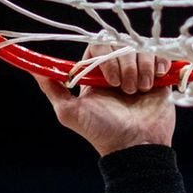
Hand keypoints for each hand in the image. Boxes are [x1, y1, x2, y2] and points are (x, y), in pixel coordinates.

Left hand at [33, 45, 175, 154]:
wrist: (136, 147)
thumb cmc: (103, 133)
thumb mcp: (70, 113)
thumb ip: (52, 89)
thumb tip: (32, 68)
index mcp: (96, 76)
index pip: (98, 47)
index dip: (104, 57)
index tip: (108, 79)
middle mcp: (117, 71)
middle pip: (120, 45)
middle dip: (123, 65)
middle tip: (124, 90)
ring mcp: (139, 73)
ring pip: (140, 50)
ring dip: (141, 69)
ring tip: (140, 91)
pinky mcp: (159, 77)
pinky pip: (160, 56)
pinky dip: (158, 64)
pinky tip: (155, 81)